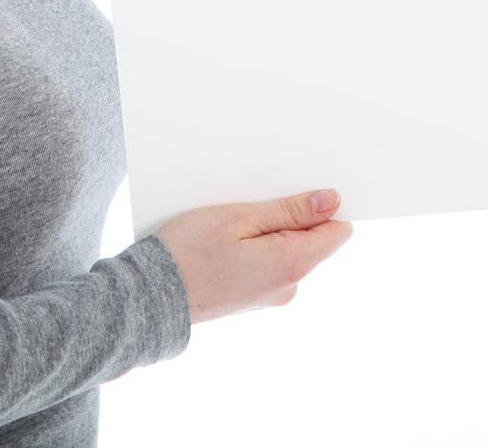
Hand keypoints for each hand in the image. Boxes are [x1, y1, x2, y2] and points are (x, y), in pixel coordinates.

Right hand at [154, 188, 352, 322]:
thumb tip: (333, 202)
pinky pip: (268, 263)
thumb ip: (291, 211)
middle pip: (311, 239)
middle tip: (252, 200)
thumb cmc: (190, 252)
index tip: (298, 189)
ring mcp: (272, 295)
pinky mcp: (253, 298)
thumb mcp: (240, 218)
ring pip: (287, 250)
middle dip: (290, 216)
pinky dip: (255, 247)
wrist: (151, 297)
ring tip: (232, 220)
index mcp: (292, 264)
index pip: (336, 231)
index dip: (323, 206)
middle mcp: (290, 285)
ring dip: (268, 230)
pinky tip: (227, 239)